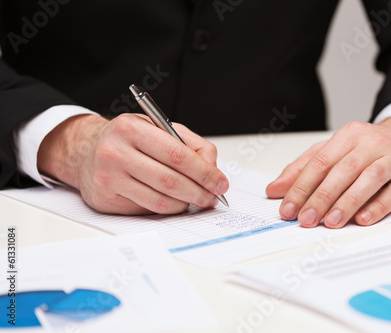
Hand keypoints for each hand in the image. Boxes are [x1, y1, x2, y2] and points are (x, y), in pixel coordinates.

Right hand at [38, 113, 228, 214]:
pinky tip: (174, 201)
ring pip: (160, 200)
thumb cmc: (129, 140)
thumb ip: (191, 145)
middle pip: (170, 181)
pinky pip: (147, 209)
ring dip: (185, 204)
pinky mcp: (105, 199)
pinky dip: (167, 208)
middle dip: (199, 192)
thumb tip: (212, 170)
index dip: (205, 172)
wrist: (86, 151)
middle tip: (213, 197)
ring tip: (196, 200)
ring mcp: (108, 178)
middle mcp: (115, 152)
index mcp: (132, 128)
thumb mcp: (159, 129)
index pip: (178, 155)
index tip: (220, 183)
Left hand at [266, 116, 390, 227]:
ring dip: (347, 203)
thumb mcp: (335, 150)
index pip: (319, 162)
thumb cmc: (370, 148)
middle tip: (306, 219)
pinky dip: (377, 206)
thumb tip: (275, 189)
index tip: (288, 208)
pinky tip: (362, 219)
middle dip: (321, 198)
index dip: (301, 187)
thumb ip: (304, 168)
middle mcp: (371, 144)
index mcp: (348, 136)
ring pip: (368, 180)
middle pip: (341, 171)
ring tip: (330, 222)